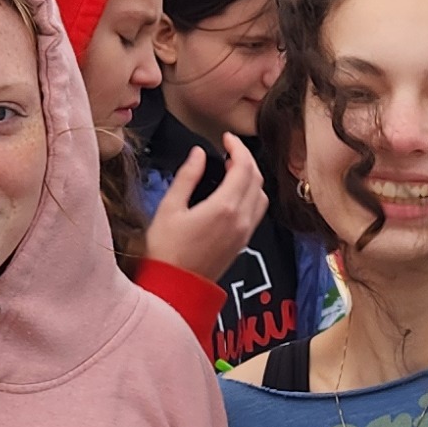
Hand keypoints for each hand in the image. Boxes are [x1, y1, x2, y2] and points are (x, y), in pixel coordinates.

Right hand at [143, 137, 267, 282]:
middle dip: (245, 159)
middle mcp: (241, 219)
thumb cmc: (166, 251)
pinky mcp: (242, 242)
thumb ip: (187, 177)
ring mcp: (245, 232)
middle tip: (228, 150)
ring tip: (231, 170)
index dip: (237, 146)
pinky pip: (257, 211)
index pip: (243, 166)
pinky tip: (233, 193)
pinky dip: (251, 194)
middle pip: (256, 178)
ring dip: (251, 177)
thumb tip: (198, 154)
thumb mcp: (169, 208)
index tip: (225, 138)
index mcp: (224, 207)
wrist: (175, 288)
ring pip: (261, 195)